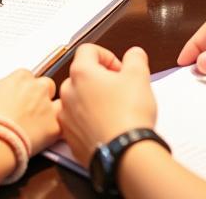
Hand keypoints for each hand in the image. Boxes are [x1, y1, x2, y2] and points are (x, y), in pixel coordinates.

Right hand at [0, 69, 59, 154]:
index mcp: (19, 78)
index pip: (26, 76)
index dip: (21, 88)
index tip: (14, 99)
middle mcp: (36, 88)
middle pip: (45, 86)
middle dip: (39, 96)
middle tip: (27, 111)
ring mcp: (47, 107)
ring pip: (58, 102)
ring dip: (51, 110)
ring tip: (40, 123)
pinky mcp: (54, 127)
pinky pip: (62, 125)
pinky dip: (57, 129)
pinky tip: (48, 136)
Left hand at [59, 44, 155, 165]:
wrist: (124, 155)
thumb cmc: (128, 115)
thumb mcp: (139, 75)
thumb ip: (135, 57)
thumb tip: (133, 54)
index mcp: (81, 73)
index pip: (88, 50)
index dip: (107, 56)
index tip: (119, 69)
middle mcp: (67, 93)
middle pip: (81, 75)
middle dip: (100, 79)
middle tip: (119, 89)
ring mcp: (66, 117)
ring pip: (78, 99)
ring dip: (93, 100)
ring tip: (114, 109)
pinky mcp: (70, 138)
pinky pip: (77, 122)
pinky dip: (90, 120)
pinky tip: (107, 126)